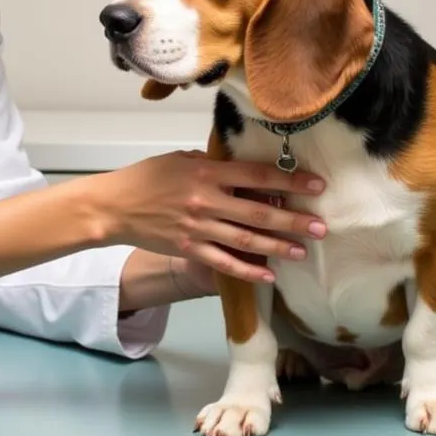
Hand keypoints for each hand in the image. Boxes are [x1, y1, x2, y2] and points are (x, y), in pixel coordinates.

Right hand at [92, 149, 326, 284]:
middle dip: (293, 219)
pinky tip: (269, 275)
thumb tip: (244, 172)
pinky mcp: (190, 249)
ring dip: (278, 246)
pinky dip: (248, 271)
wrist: (114, 206)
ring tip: (302, 250)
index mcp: (207, 171)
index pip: (257, 175)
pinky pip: (224, 263)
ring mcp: (198, 227)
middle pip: (258, 211)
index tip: (316, 186)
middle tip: (321, 226)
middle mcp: (206, 200)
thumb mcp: (181, 159)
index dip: (290, 181)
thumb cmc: (147, 177)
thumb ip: (213, 165)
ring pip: (247, 240)